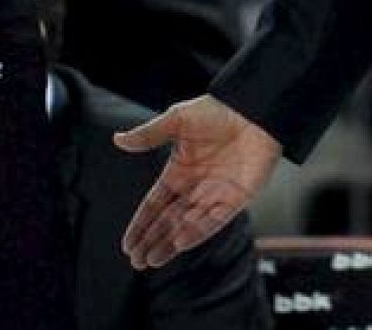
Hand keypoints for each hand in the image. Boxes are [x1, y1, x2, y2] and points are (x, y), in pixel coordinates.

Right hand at [116, 95, 281, 269]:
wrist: (253, 109)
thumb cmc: (216, 110)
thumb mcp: (177, 120)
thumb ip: (149, 135)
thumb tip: (117, 139)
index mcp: (179, 171)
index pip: (155, 204)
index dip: (141, 224)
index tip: (127, 244)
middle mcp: (195, 187)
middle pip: (169, 221)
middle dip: (152, 240)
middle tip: (136, 261)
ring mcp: (215, 195)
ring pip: (188, 226)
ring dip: (171, 244)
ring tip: (152, 260)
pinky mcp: (236, 199)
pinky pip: (214, 221)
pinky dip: (197, 233)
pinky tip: (179, 243)